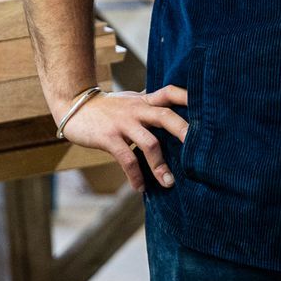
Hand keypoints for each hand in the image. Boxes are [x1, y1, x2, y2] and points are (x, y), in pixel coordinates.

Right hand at [60, 85, 188, 191]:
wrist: (73, 106)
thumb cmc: (107, 107)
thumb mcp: (130, 100)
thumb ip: (149, 104)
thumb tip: (172, 108)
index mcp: (144, 101)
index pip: (170, 92)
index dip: (188, 97)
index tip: (207, 108)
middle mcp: (137, 109)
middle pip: (166, 116)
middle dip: (184, 132)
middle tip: (200, 151)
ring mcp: (123, 123)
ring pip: (149, 142)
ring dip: (160, 165)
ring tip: (169, 183)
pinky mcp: (108, 137)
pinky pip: (126, 158)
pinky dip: (135, 175)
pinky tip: (140, 187)